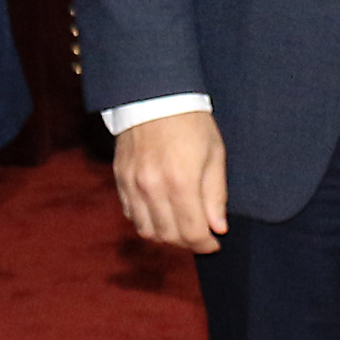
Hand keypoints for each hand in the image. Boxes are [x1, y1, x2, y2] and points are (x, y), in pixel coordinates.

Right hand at [112, 109, 227, 253]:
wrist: (154, 95)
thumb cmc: (191, 122)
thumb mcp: (214, 154)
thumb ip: (215, 194)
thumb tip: (218, 227)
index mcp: (181, 182)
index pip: (192, 232)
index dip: (206, 244)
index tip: (215, 242)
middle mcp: (153, 188)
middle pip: (169, 236)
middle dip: (188, 243)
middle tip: (200, 235)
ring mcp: (133, 184)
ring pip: (147, 230)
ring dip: (166, 236)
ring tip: (180, 226)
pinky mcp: (120, 178)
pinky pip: (131, 214)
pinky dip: (147, 221)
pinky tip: (160, 213)